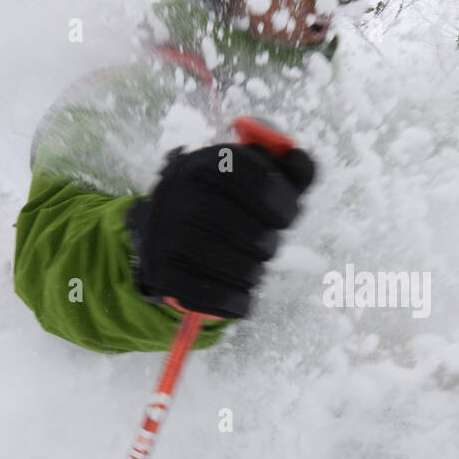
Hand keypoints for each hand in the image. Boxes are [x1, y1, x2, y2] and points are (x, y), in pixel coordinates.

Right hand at [126, 142, 314, 318]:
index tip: (285, 218)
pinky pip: (219, 296)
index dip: (285, 205)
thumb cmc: (220, 203)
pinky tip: (240, 294)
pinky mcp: (163, 273)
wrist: (160, 232)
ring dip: (255, 273)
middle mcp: (183, 195)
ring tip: (248, 266)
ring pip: (242, 268)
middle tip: (263, 245)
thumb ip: (284, 168)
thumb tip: (298, 157)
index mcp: (205, 164)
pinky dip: (239, 301)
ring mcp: (169, 235)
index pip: (264, 182)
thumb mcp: (247, 176)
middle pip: (257, 234)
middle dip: (270, 244)